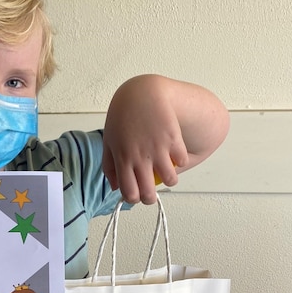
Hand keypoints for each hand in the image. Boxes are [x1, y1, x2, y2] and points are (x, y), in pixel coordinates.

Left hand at [103, 75, 188, 203]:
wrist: (141, 93)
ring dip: (170, 180)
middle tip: (151, 191)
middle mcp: (140, 158)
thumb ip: (109, 166)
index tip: (136, 194)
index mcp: (122, 159)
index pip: (129, 193)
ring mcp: (158, 149)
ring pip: (171, 180)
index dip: (133, 199)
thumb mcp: (109, 140)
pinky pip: (182, 161)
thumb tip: (115, 188)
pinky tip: (175, 153)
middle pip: (149, 193)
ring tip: (167, 172)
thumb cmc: (122, 116)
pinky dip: (180, 161)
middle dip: (150, 198)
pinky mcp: (173, 139)